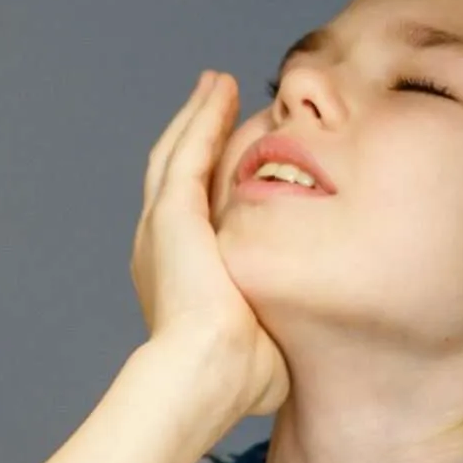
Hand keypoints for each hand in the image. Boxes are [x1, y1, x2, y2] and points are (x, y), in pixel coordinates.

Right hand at [131, 73, 288, 419]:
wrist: (204, 377)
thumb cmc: (237, 378)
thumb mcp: (261, 344)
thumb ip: (277, 327)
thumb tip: (305, 339)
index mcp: (175, 274)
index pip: (190, 212)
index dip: (206, 178)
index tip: (231, 156)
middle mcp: (157, 244)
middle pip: (174, 171)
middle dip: (194, 133)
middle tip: (213, 99)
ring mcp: (160, 225)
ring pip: (177, 151)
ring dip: (197, 115)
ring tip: (216, 84)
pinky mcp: (171, 212)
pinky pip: (188, 150)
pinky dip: (202, 117)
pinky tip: (221, 90)